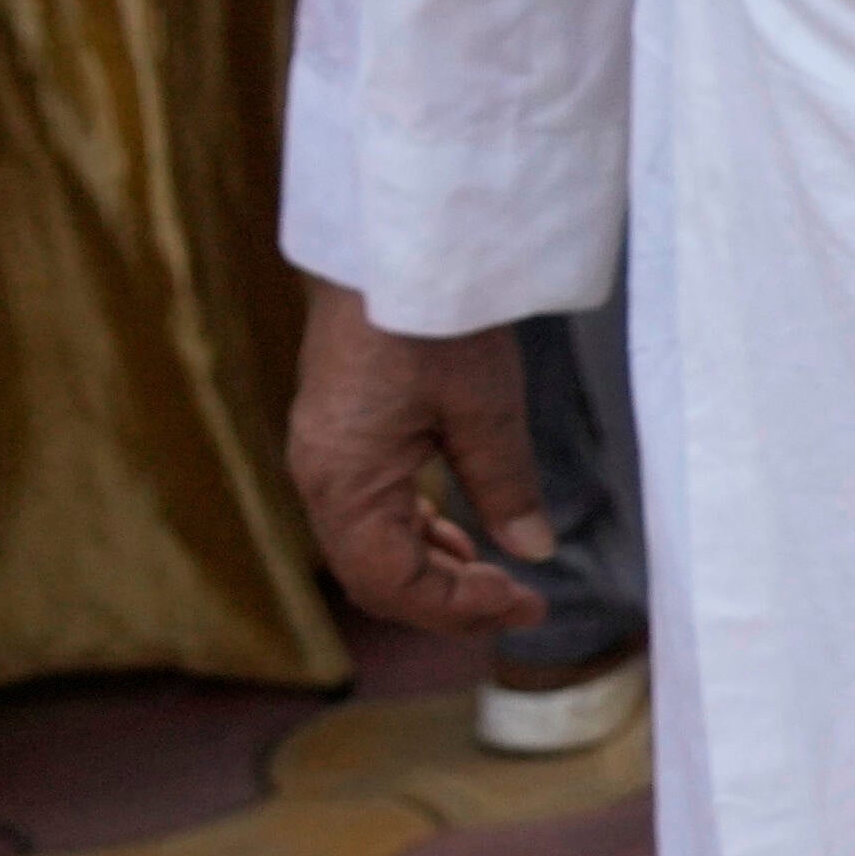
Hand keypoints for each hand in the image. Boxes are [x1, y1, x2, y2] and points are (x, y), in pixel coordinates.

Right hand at [290, 280, 557, 631]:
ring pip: (369, 547)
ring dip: (430, 570)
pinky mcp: (336, 435)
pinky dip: (413, 533)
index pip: (392, 584)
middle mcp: (321, 479)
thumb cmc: (433, 319)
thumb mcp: (485, 408)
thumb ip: (505, 487)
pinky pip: (367, 511)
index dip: (459, 609)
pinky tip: (456, 534)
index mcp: (346, 483)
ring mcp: (323, 457)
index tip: (526, 604)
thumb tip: (533, 552)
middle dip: (448, 601)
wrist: (387, 245)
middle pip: (375, 577)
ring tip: (495, 578)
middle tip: (521, 602)